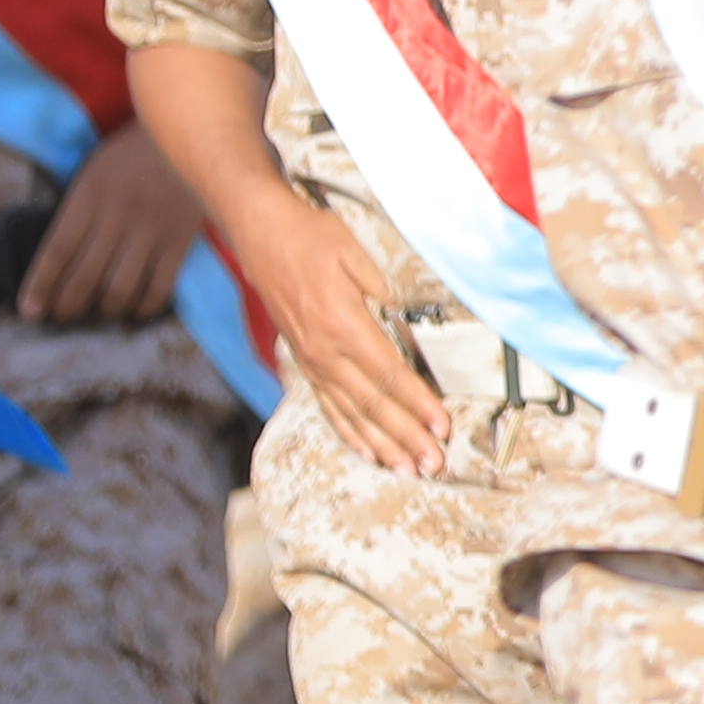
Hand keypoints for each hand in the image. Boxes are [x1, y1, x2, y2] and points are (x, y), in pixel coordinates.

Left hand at [19, 124, 212, 325]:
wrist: (189, 135)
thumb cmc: (131, 155)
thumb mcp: (93, 173)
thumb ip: (77, 211)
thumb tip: (59, 259)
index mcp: (90, 196)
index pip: (58, 250)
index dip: (41, 285)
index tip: (30, 311)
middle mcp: (118, 217)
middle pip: (85, 277)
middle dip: (67, 306)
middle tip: (60, 318)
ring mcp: (152, 232)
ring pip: (120, 290)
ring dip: (103, 311)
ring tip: (95, 315)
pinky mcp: (180, 242)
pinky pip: (159, 288)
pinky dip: (143, 308)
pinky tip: (133, 312)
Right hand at [230, 194, 447, 469]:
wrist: (261, 234)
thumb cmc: (311, 238)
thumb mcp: (354, 252)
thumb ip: (383, 290)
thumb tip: (407, 318)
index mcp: (344, 325)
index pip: (390, 375)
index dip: (418, 403)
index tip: (443, 425)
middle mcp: (326, 352)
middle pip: (374, 404)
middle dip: (407, 436)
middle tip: (435, 463)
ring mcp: (312, 361)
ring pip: (352, 414)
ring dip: (383, 444)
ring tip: (409, 469)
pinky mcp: (304, 362)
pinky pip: (328, 406)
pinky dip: (350, 432)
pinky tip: (368, 452)